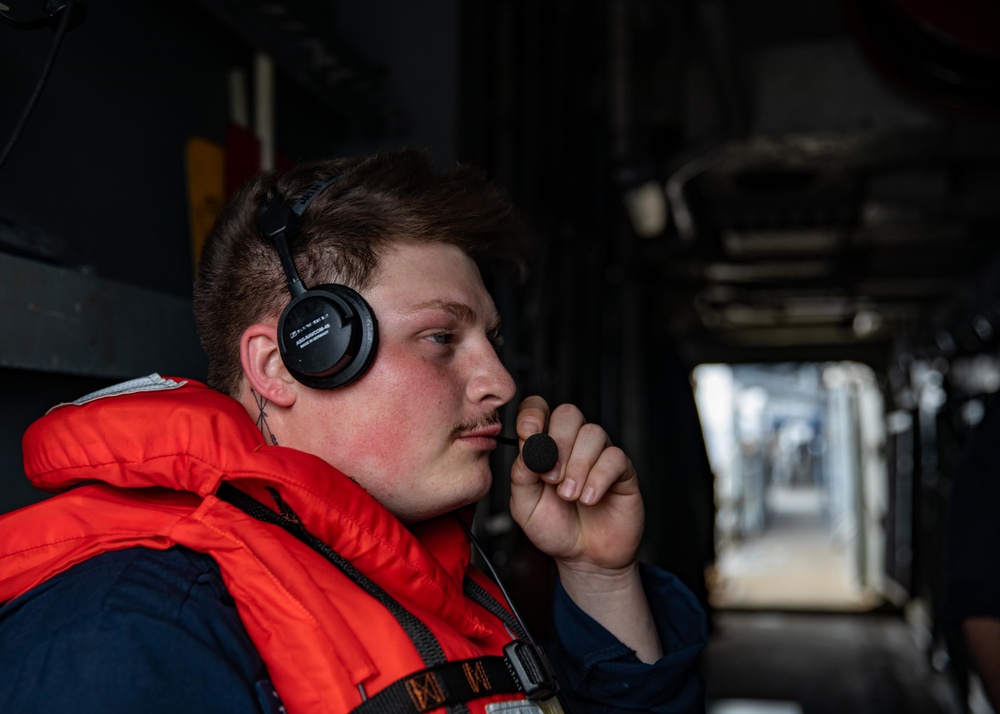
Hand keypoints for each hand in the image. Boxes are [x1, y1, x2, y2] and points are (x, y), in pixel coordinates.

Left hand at [508, 395, 643, 576]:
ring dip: (577, 465)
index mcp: (544, 446)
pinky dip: (598, 478)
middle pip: (568, 414)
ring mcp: (598, 455)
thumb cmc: (554, 528)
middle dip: (557, 443)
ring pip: (593, 433)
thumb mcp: (525, 506)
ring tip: (569, 496)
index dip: (533, 415)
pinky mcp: (622, 471)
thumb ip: (521, 475)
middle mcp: (572, 445)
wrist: (583, 558)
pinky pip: (614, 457)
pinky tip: (588, 499)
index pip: (538, 410)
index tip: (528, 436)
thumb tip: (525, 448)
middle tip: (550, 477)